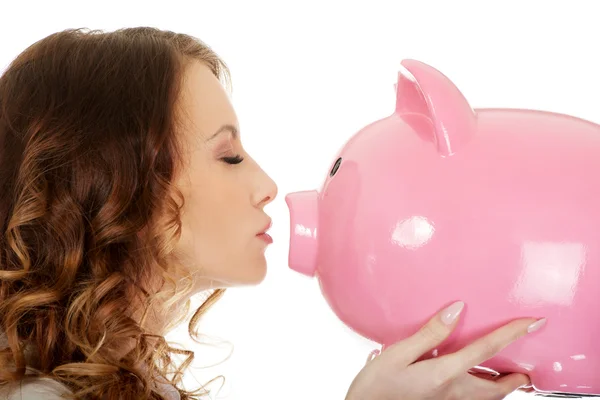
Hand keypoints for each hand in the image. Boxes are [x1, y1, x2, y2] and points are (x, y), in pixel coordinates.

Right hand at [345, 301, 545, 399]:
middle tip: (527, 368)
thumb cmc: (376, 388)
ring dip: (502, 387)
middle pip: (497, 388)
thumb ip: (430, 333)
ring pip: (486, 398)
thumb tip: (456, 309)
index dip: (513, 334)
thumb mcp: (398, 354)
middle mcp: (453, 393)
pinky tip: (471, 382)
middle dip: (517, 378)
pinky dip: (482, 391)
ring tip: (508, 376)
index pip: (488, 350)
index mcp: (445, 374)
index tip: (534, 322)